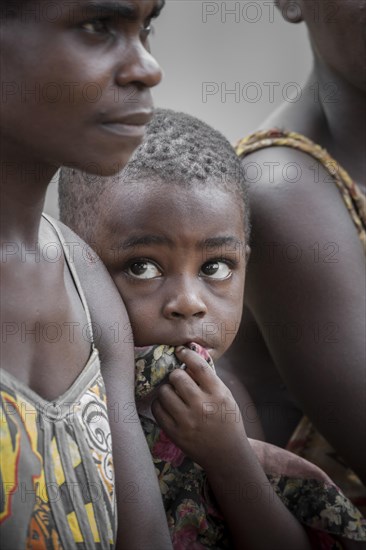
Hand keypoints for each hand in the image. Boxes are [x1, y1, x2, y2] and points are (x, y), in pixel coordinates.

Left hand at [151, 346, 247, 470]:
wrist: (227, 455)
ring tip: (172, 393)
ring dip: (166, 389)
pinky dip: (159, 404)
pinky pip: (157, 409)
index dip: (186, 354)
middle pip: (177, 376)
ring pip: (164, 391)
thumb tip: (189, 359)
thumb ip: (210, 380)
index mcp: (218, 394)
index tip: (180, 351)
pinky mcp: (175, 433)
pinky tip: (166, 405)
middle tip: (177, 380)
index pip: (198, 366)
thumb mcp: (226, 397)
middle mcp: (202, 406)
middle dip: (175, 375)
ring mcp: (187, 420)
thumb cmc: (227, 421)